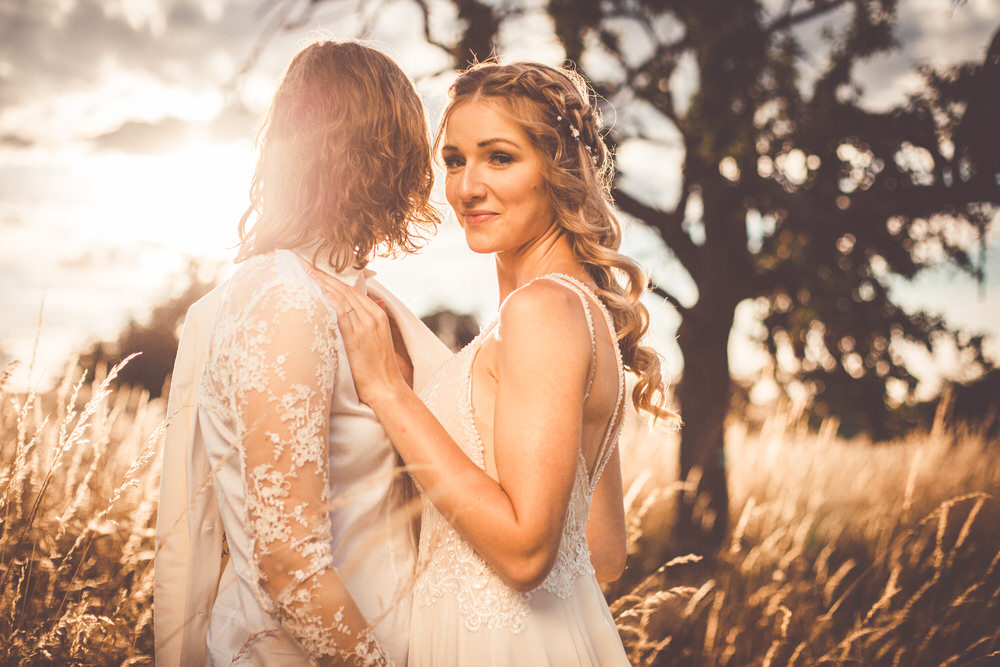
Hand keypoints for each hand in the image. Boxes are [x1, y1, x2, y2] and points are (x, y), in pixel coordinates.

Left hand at [307, 270, 404, 404]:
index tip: (322, 271)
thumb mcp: (379, 339)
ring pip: (342, 297)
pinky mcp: (355, 336)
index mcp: (378, 315)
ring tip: (309, 272)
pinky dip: (329, 298)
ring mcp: (365, 325)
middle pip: (347, 290)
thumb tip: (366, 308)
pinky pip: (340, 311)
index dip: (337, 280)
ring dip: (324, 283)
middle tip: (309, 265)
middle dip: (327, 276)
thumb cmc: (379, 367)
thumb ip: (371, 322)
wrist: (386, 386)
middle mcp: (372, 316)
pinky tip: (318, 290)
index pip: (355, 290)